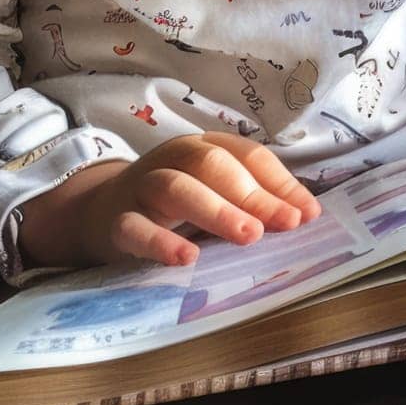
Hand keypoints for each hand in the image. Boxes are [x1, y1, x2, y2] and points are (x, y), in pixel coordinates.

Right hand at [18, 132, 321, 268]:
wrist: (98, 212)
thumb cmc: (172, 205)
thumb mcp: (213, 195)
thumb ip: (252, 200)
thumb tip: (305, 214)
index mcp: (204, 146)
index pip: (248, 156)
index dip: (280, 183)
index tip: (308, 214)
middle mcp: (173, 158)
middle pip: (214, 166)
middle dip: (253, 195)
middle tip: (285, 224)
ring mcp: (142, 187)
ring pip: (177, 188)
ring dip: (216, 210)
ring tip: (248, 236)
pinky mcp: (115, 221)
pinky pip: (135, 228)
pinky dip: (160, 242)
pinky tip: (187, 257)